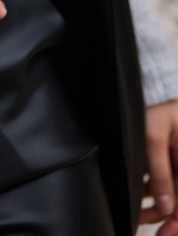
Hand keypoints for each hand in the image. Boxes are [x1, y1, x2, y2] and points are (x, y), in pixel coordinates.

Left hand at [140, 100, 177, 234]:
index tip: (166, 232)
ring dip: (157, 207)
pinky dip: (151, 191)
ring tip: (139, 216)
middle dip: (167, 217)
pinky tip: (140, 199)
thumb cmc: (157, 109)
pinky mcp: (165, 157)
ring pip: (170, 192)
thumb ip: (160, 172)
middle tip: (153, 229)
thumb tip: (165, 206)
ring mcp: (176, 160)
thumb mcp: (154, 138)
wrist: (147, 91)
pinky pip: (161, 180)